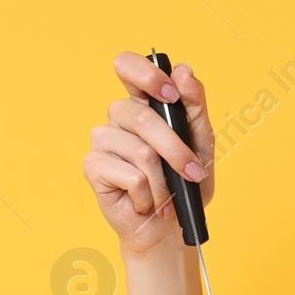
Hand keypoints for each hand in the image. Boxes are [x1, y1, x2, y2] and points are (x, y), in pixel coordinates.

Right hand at [82, 53, 215, 253]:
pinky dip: (148, 195)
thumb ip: (195, 106)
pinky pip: (130, 176)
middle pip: (142, 117)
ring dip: (163, 182)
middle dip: (175, 150)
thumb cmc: (183, 184)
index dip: (146, 75)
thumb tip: (183, 71)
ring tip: (166, 196)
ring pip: (141, 152)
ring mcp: (103, 140)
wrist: (168, 228)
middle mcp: (119, 117)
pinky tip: (145, 202)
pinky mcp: (93, 167)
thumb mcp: (201, 144)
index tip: (170, 94)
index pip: (129, 66)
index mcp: (142, 103)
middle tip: (193, 173)